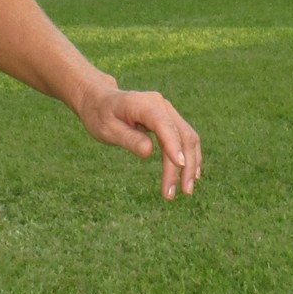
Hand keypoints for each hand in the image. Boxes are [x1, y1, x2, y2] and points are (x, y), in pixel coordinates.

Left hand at [78, 85, 202, 199]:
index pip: (163, 125)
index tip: (179, 165)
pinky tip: (192, 174)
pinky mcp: (169, 120)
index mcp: (143, 104)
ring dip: (191, 164)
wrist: (100, 101)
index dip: (173, 144)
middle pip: (181, 134)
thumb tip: (148, 152)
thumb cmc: (100, 116)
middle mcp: (160, 105)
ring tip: (187, 190)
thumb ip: (128, 139)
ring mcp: (167, 111)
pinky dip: (190, 156)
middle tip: (182, 192)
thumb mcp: (107, 130)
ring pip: (188, 138)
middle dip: (185, 164)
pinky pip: (184, 137)